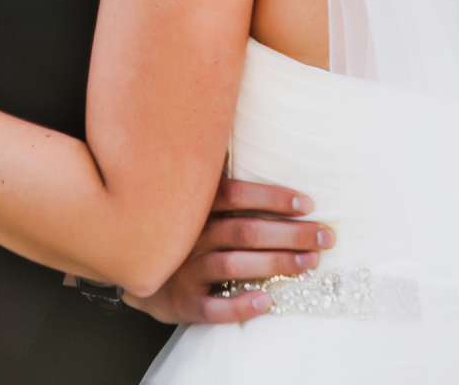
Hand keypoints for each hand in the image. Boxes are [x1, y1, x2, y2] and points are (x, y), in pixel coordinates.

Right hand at [122, 178, 332, 324]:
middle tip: (325, 237)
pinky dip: (241, 305)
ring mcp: (185, 271)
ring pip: (233, 265)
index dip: (272, 198)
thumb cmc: (178, 234)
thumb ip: (218, 186)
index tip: (307, 204)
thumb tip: (256, 151)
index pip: (237, 196)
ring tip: (309, 263)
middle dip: (289, 234)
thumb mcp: (191, 204)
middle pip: (245, 231)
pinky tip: (268, 301)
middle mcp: (190, 237)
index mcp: (196, 208)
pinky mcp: (184, 304)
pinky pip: (213, 308)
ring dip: (275, 264)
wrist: (133, 273)